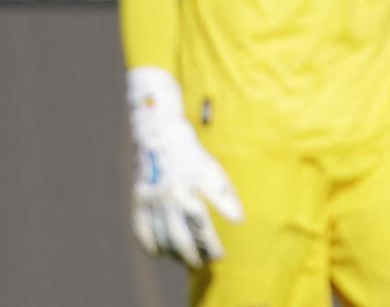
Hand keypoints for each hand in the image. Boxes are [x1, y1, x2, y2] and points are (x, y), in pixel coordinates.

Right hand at [128, 68, 243, 267]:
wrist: (161, 137)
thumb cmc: (193, 156)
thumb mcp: (215, 172)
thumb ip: (226, 197)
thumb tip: (239, 220)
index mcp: (188, 190)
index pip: (202, 228)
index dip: (211, 245)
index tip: (220, 255)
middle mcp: (167, 198)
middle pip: (179, 239)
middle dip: (192, 256)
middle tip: (203, 264)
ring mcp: (149, 201)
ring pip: (160, 239)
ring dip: (173, 255)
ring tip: (186, 260)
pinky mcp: (137, 202)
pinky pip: (141, 232)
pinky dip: (151, 246)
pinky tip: (162, 253)